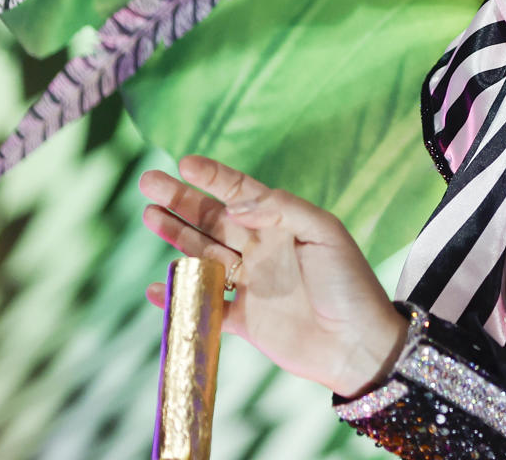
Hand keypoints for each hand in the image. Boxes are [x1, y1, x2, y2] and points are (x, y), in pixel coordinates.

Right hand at [140, 155, 406, 396]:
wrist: (357, 343)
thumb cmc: (349, 282)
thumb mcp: (325, 233)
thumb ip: (282, 210)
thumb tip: (234, 205)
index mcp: (283, 225)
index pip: (241, 193)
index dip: (213, 177)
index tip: (184, 163)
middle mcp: (262, 249)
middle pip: (213, 219)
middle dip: (181, 201)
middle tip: (148, 181)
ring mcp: (250, 283)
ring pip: (203, 255)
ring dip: (176, 236)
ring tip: (149, 215)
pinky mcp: (242, 320)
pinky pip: (202, 304)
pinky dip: (178, 297)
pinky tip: (155, 288)